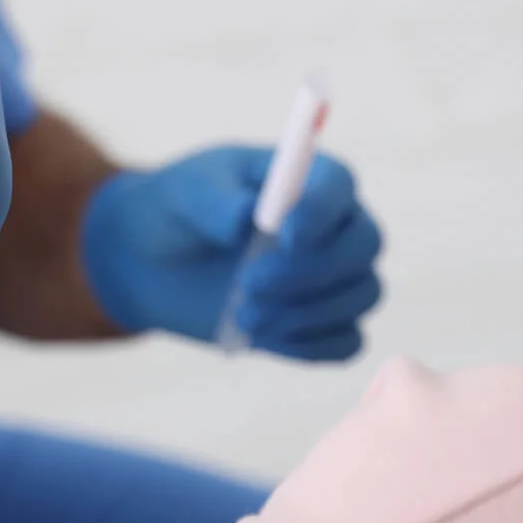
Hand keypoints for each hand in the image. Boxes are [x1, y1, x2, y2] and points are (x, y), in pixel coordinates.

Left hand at [81, 146, 383, 360]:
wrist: (159, 262)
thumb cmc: (180, 211)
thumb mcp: (184, 194)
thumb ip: (214, 202)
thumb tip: (245, 219)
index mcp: (306, 176)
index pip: (338, 184)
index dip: (321, 211)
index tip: (285, 236)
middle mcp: (333, 223)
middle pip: (364, 244)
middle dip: (312, 270)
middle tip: (251, 284)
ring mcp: (335, 275)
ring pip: (360, 295)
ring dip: (306, 312)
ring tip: (243, 315)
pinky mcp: (323, 322)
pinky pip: (347, 341)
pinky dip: (311, 346)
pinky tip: (265, 339)